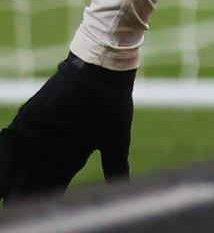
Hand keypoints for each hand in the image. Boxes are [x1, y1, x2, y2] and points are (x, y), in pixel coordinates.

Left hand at [0, 55, 134, 201]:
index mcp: (71, 156)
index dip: (45, 201)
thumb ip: (115, 166)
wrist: (101, 73)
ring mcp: (36, 136)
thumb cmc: (112, 105)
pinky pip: (5, 147)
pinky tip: (0, 182)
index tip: (41, 215)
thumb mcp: (115, 141)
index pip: (53, 186)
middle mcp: (50, 148)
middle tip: (15, 211)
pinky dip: (3, 165)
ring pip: (16, 169)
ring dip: (10, 185)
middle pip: (32, 182)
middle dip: (24, 196)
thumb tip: (124, 188)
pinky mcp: (26, 123)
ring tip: (6, 201)